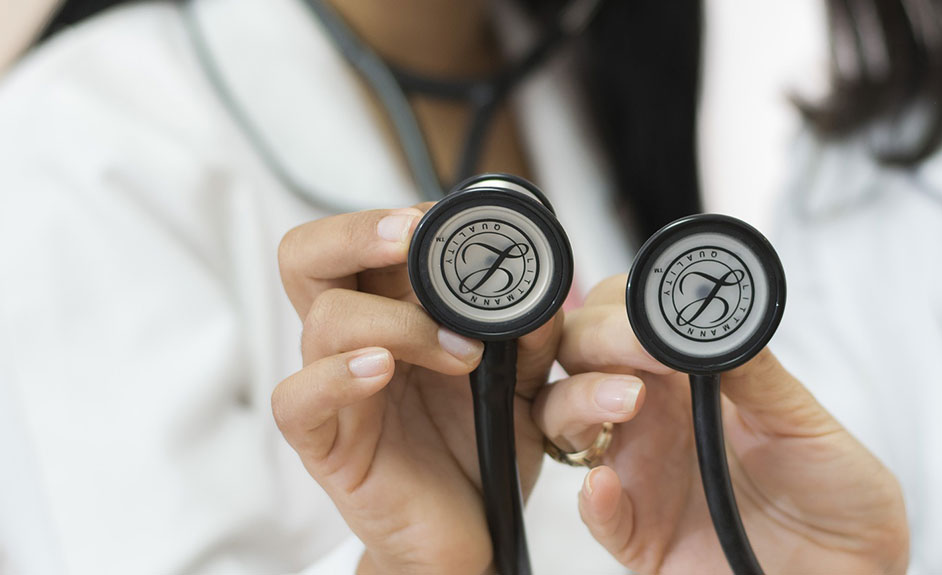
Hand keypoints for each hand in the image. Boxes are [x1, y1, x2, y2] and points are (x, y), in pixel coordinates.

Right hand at [272, 207, 639, 573]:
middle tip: (414, 237)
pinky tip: (379, 371)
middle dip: (358, 233)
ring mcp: (333, 390)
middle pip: (306, 257)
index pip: (362, 241)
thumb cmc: (482, 445)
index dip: (393, 219)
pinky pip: (298, 399)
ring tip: (461, 354)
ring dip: (398, 323)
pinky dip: (336, 375)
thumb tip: (543, 291)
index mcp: (390, 311)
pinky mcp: (324, 445)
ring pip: (322, 321)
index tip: (444, 218)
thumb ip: (529, 335)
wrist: (475, 531)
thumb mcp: (523, 382)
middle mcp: (351, 340)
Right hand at [535, 276, 909, 574]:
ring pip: (566, 424)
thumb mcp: (803, 419)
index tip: (651, 315)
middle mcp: (653, 420)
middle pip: (580, 361)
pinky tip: (606, 484)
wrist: (854, 564)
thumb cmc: (835, 490)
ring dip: (580, 401)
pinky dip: (593, 499)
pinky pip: (598, 515)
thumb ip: (753, 372)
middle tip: (634, 349)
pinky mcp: (642, 536)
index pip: (624, 325)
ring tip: (624, 401)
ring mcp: (641, 475)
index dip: (624, 312)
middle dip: (594, 343)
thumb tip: (716, 319)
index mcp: (687, 382)